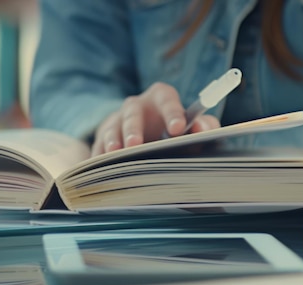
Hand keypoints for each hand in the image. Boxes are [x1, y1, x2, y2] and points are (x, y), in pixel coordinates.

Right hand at [91, 82, 219, 155]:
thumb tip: (204, 130)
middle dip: (134, 128)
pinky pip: (98, 147)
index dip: (172, 112)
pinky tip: (100, 168)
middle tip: (136, 145)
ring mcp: (117, 121)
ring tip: (114, 154)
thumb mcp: (192, 125)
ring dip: (113, 140)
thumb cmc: (174, 128)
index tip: (179, 129)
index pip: (167, 99)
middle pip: (133, 112)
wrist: (148, 134)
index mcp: (161, 98)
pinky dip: (99, 157)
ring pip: (112, 128)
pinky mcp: (103, 138)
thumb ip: (204, 125)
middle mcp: (137, 106)